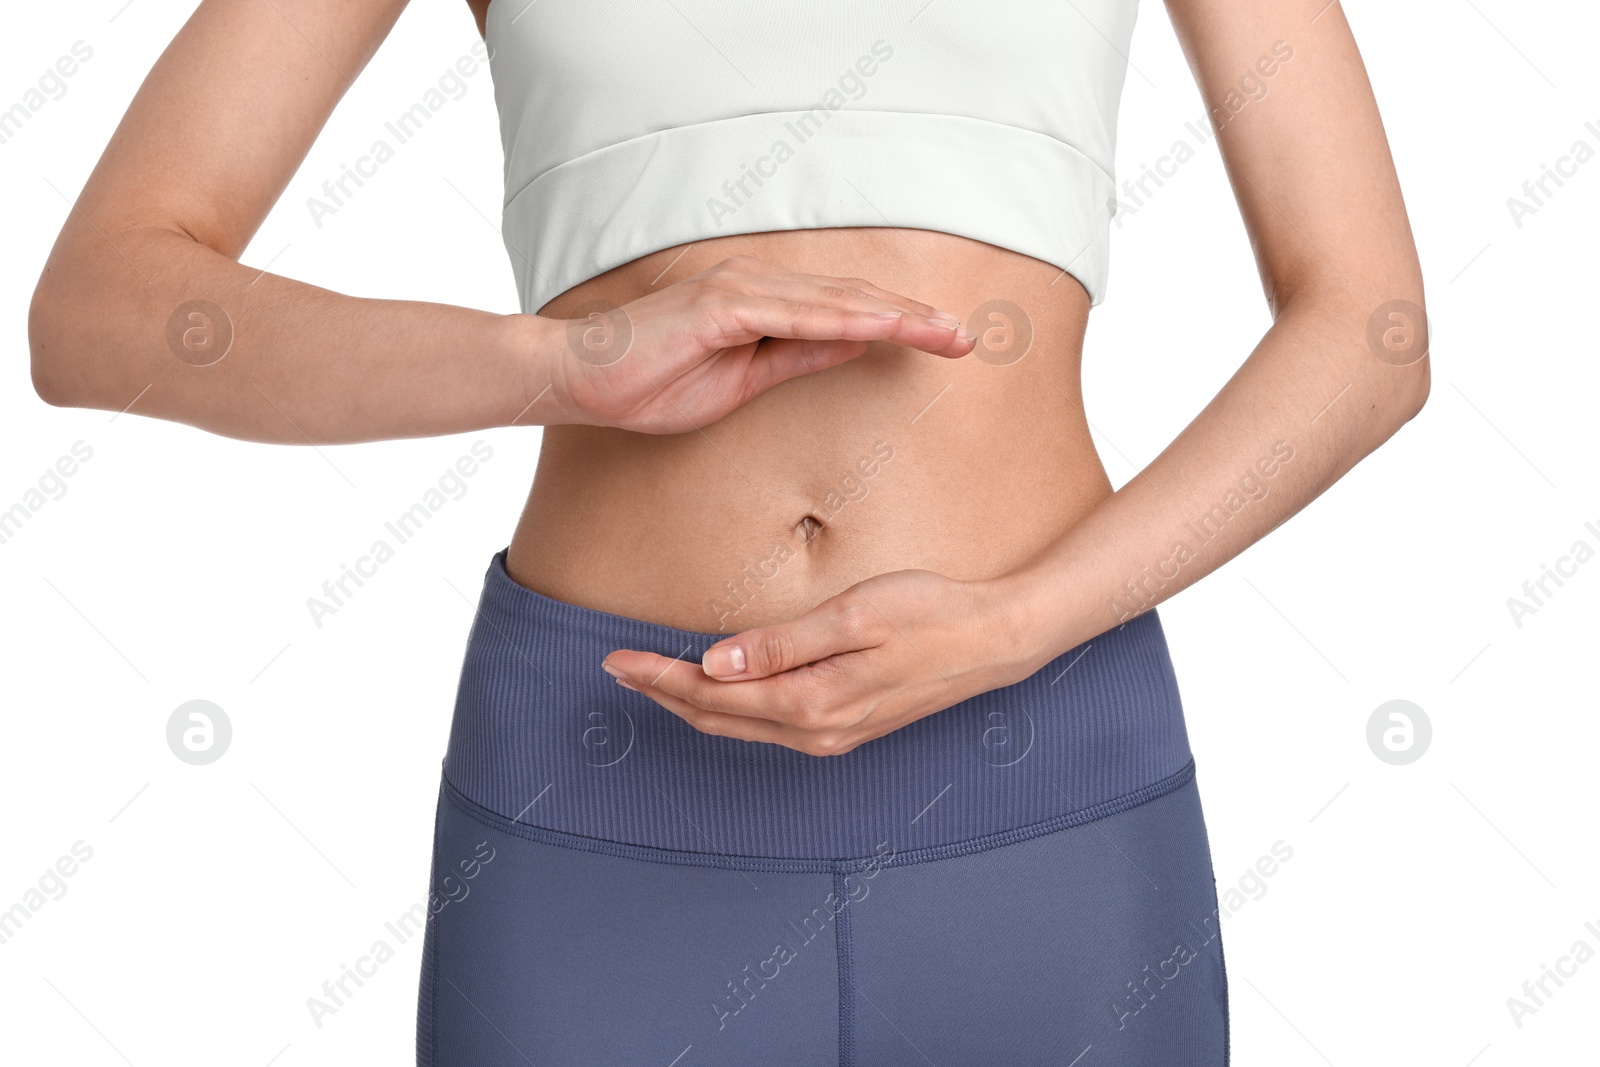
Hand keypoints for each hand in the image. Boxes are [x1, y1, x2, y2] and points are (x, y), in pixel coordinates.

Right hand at [545, 255, 975, 433]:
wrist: (581, 380)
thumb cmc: (651, 385)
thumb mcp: (742, 382)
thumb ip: (797, 358)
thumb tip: (855, 343)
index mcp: (764, 307)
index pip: (847, 312)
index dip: (900, 324)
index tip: (947, 342)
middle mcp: (759, 289)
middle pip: (854, 298)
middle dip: (915, 316)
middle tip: (969, 336)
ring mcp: (740, 292)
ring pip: (836, 301)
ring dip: (894, 314)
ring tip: (945, 331)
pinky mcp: (721, 307)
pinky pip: (796, 314)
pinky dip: (845, 318)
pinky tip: (885, 325)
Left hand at [600, 569, 1046, 755]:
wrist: (996, 641)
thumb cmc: (930, 614)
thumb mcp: (855, 615)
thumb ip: (783, 643)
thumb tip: (716, 663)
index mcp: (810, 702)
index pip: (713, 693)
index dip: (659, 676)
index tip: (617, 658)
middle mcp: (815, 731)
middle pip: (718, 717)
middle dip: (663, 694)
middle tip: (616, 668)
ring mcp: (832, 736)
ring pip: (742, 727)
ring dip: (693, 705)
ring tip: (654, 681)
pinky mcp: (847, 727)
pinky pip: (770, 728)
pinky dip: (732, 711)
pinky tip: (721, 694)